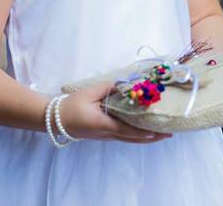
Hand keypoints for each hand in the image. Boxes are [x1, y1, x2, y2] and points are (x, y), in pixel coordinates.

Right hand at [56, 83, 171, 143]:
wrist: (54, 119)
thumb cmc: (71, 105)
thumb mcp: (88, 93)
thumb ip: (107, 87)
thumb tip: (124, 83)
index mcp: (103, 124)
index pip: (128, 129)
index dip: (144, 131)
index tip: (158, 131)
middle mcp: (106, 133)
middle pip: (132, 138)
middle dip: (151, 137)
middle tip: (167, 134)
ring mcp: (104, 136)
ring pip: (129, 139)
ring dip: (145, 138)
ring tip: (160, 135)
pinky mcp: (102, 135)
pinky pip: (123, 136)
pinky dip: (135, 136)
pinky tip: (143, 133)